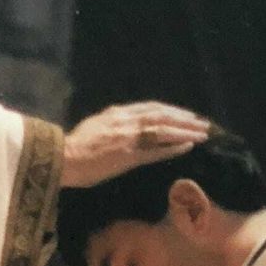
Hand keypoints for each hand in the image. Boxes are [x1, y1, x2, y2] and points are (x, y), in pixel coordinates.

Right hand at [61, 103, 209, 188]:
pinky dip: (173, 146)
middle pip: (162, 115)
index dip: (171, 110)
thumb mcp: (96, 125)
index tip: (187, 114)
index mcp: (117, 113)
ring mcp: (128, 137)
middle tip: (203, 123)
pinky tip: (188, 146)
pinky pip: (155, 150)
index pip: (151, 107)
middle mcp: (125, 121)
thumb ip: (114, 122)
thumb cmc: (75, 147)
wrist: (62, 158)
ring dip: (185, 131)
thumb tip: (127, 123)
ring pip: (163, 129)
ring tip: (203, 133)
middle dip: (185, 118)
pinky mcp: (128, 155)